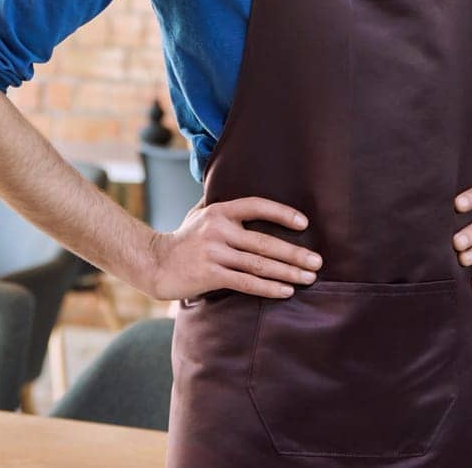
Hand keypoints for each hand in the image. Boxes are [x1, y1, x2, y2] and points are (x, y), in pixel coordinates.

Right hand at [143, 196, 321, 301]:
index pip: (256, 206)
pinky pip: (246, 282)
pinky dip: (268, 288)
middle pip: (265, 242)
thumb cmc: (183, 239)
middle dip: (295, 253)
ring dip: (287, 273)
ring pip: (258, 264)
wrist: (154, 263)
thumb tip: (230, 180)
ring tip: (308, 278)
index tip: (304, 224)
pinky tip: (285, 291)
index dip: (282, 213)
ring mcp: (214, 253)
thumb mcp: (198, 214)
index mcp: (219, 211)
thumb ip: (217, 202)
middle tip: (317, 262)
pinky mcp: (210, 275)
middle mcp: (218, 229)